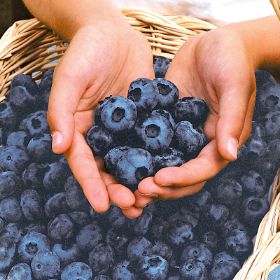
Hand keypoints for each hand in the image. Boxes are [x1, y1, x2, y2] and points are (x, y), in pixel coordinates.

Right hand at [47, 19, 153, 212]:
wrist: (113, 34)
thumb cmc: (86, 52)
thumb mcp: (69, 79)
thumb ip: (61, 112)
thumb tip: (57, 147)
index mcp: (80, 129)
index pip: (84, 163)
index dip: (92, 185)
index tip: (103, 206)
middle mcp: (102, 133)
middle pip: (108, 168)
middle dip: (118, 190)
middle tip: (132, 206)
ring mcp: (124, 128)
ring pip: (130, 161)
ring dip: (138, 181)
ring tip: (148, 200)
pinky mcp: (143, 118)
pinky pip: (149, 141)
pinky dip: (155, 158)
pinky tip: (166, 170)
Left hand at [124, 24, 256, 217]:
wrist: (213, 43)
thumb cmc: (231, 60)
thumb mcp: (234, 84)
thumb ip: (232, 119)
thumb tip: (229, 154)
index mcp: (219, 140)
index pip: (202, 168)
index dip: (182, 177)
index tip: (159, 179)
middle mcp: (199, 142)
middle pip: (182, 174)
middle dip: (162, 185)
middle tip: (139, 189)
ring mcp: (180, 133)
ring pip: (164, 163)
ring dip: (148, 175)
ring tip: (127, 182)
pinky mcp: (165, 121)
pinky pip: (151, 140)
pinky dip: (139, 152)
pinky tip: (121, 157)